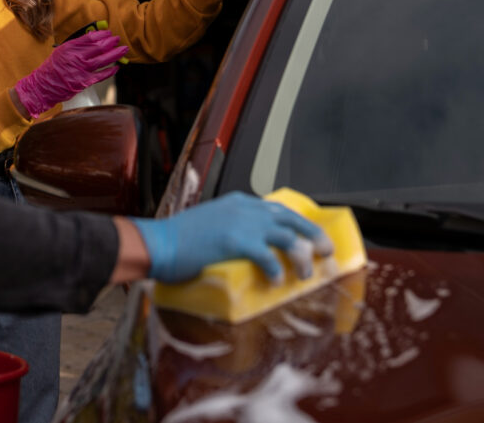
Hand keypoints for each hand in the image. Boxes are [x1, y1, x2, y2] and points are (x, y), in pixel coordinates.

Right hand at [14, 30, 128, 117]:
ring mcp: (81, 70)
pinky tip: (116, 67)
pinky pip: (101, 75)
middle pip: (99, 47)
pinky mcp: (84, 82)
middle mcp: (76, 57)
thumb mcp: (61, 51)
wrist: (43, 86)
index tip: (108, 33)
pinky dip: (110, 71)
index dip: (102, 34)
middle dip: (111, 42)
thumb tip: (92, 39)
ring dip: (115, 54)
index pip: (90, 38)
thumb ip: (76, 46)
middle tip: (117, 39)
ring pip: (103, 60)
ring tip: (123, 50)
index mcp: (70, 47)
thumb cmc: (52, 69)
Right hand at [131, 191, 332, 283]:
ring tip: (306, 273)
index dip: (297, 223)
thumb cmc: (177, 239)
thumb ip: (230, 230)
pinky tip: (278, 281)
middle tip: (325, 250)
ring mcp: (242, 223)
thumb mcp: (210, 224)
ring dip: (301, 256)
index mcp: (238, 202)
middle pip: (291, 218)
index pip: (277, 209)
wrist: (158, 242)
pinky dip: (277, 269)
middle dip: (312, 234)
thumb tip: (246, 249)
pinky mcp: (237, 242)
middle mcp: (245, 209)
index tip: (308, 234)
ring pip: (287, 237)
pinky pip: (268, 256)